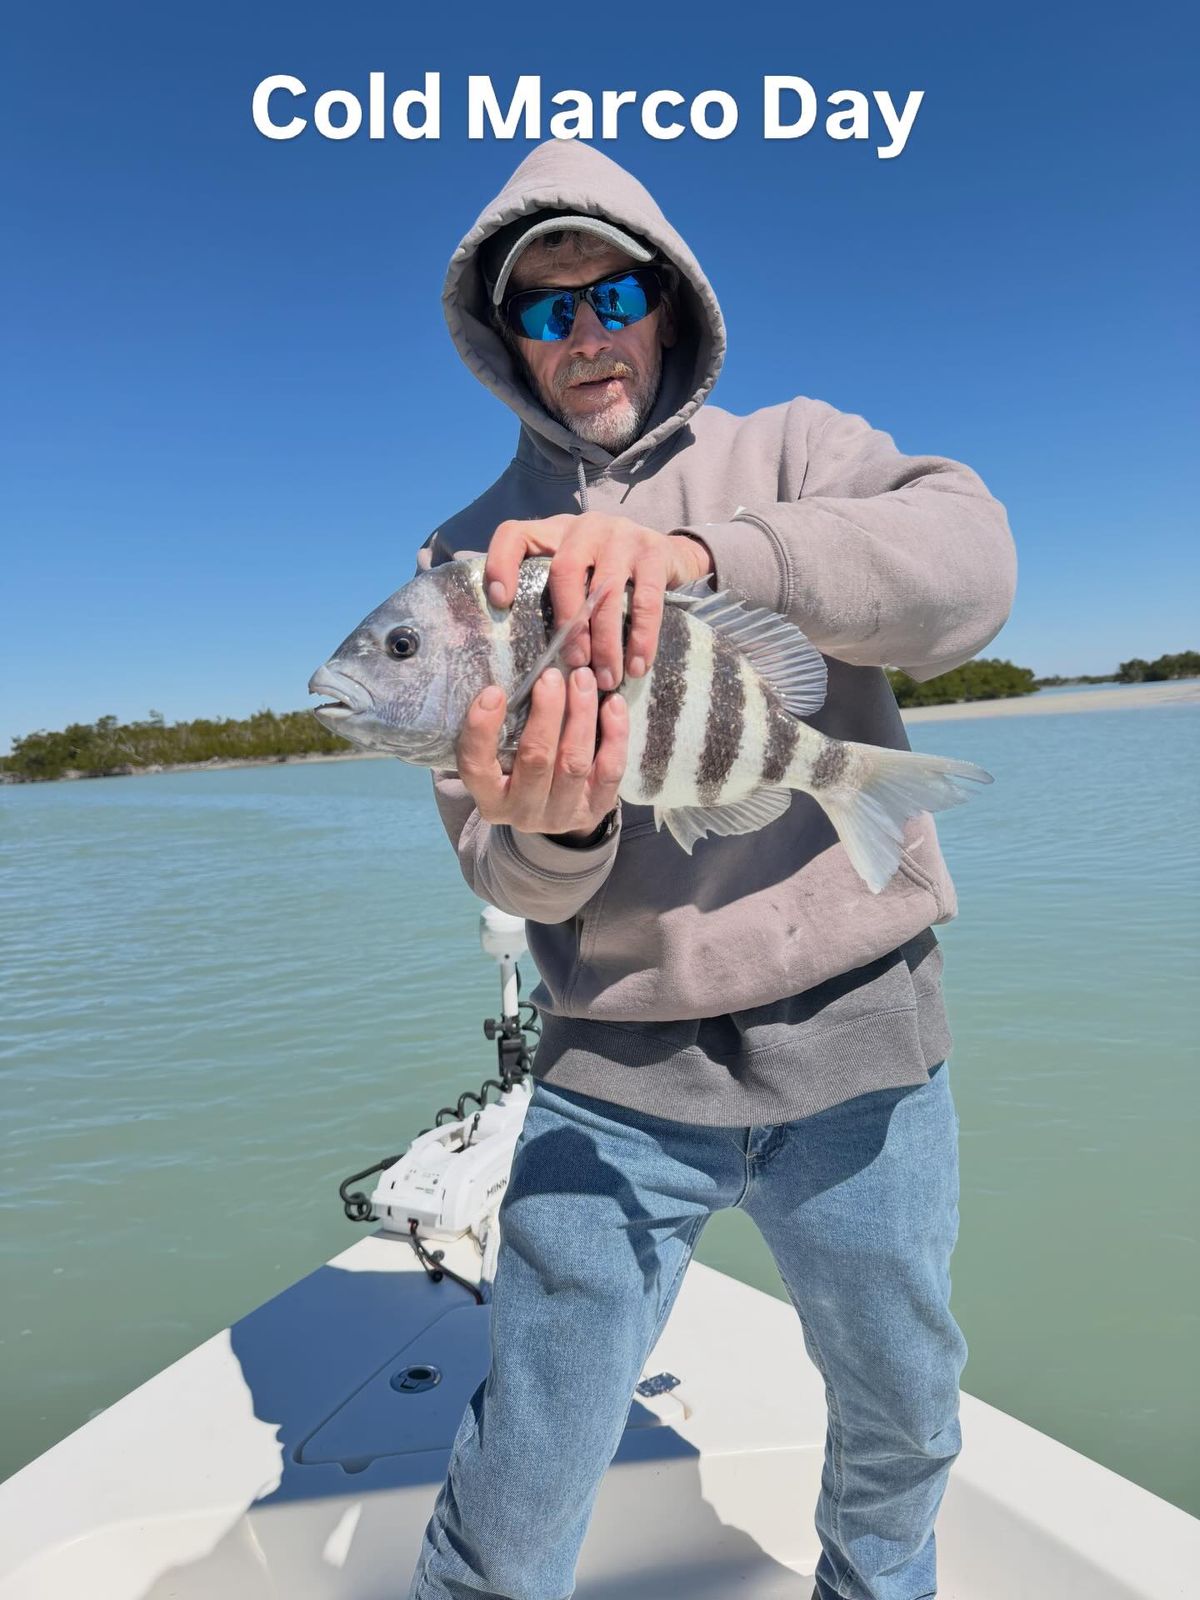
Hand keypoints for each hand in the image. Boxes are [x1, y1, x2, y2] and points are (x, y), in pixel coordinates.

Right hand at [455, 666, 627, 840]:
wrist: (556, 814)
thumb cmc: (520, 774)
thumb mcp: (500, 760)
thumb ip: (501, 730)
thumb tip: (517, 679)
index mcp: (491, 800)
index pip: (477, 766)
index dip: (482, 729)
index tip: (494, 691)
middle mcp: (524, 812)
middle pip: (536, 759)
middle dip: (546, 712)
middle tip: (552, 676)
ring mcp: (561, 815)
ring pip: (574, 761)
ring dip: (581, 715)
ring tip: (583, 680)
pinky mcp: (595, 809)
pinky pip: (609, 771)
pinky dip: (614, 735)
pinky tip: (613, 705)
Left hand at [484, 513, 713, 691]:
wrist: (671, 555)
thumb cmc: (612, 574)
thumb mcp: (578, 573)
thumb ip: (550, 592)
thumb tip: (522, 642)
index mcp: (555, 533)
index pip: (515, 535)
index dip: (500, 565)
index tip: (500, 602)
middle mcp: (585, 527)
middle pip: (565, 571)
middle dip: (569, 624)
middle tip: (575, 664)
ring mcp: (621, 535)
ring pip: (607, 592)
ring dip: (605, 642)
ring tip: (606, 678)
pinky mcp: (654, 551)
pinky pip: (645, 601)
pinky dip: (642, 638)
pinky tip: (638, 665)